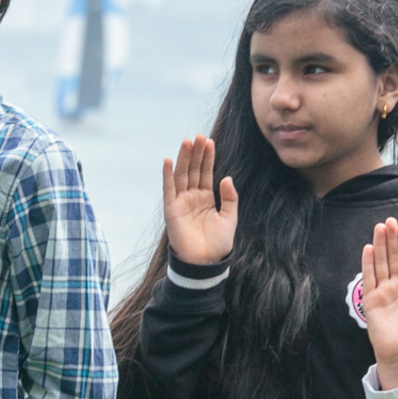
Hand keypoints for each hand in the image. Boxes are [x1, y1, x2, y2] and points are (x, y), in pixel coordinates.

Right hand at [163, 135, 237, 264]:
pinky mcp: (171, 210)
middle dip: (196, 153)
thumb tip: (226, 177)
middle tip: (199, 136)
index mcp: (206, 197)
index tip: (209, 141)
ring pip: (181, 175)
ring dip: (183, 158)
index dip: (207, 157)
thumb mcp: (230, 218)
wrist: (206, 262)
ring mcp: (181, 202)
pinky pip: (169, 189)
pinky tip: (169, 160)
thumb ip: (230, 198)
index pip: (205, 172)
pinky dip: (168, 175)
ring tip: (187, 141)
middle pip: (193, 170)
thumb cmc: (218, 243)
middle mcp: (192, 196)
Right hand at [362, 218, 397, 389]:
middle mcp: (397, 285)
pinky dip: (368, 263)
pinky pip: (369, 278)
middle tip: (389, 221)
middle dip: (391, 239)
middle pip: (393, 257)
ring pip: (381, 263)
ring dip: (380, 246)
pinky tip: (369, 248)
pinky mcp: (371, 299)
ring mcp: (383, 291)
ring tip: (379, 228)